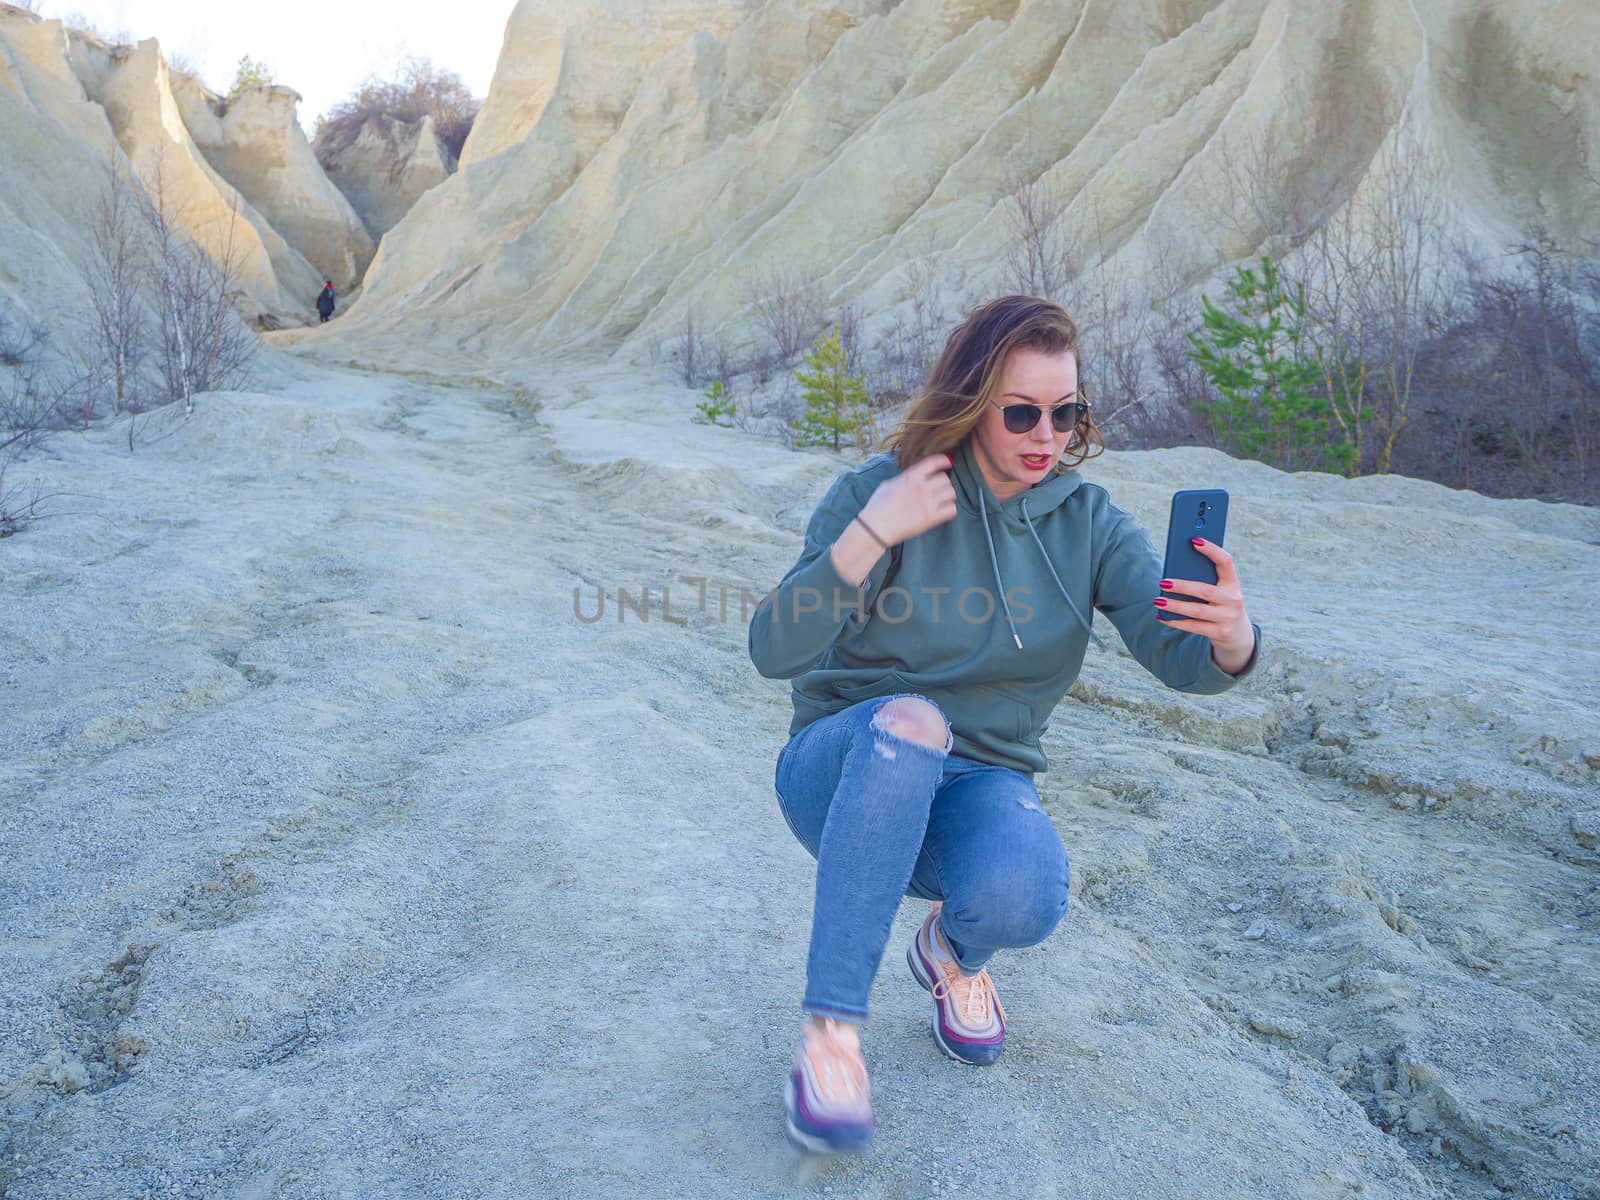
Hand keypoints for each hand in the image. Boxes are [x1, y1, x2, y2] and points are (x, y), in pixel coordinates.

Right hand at [857, 454, 957, 544]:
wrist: (876, 527)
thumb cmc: (877, 506)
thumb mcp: (888, 484)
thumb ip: (904, 479)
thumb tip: (913, 478)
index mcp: (910, 477)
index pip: (933, 462)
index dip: (943, 460)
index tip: (947, 462)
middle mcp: (921, 487)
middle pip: (945, 479)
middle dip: (943, 483)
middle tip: (939, 489)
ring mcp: (927, 503)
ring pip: (951, 493)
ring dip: (948, 496)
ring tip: (942, 500)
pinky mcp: (931, 518)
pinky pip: (951, 510)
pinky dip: (949, 510)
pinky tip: (943, 511)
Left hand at [1154, 538, 1255, 673]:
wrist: (1238, 634)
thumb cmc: (1221, 604)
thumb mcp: (1220, 590)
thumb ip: (1205, 579)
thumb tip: (1175, 569)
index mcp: (1233, 583)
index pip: (1226, 562)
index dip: (1212, 550)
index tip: (1194, 540)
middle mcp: (1233, 600)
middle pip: (1205, 590)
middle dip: (1182, 586)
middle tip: (1162, 581)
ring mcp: (1227, 617)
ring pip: (1197, 610)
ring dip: (1175, 605)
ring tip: (1157, 600)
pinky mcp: (1219, 633)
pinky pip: (1193, 627)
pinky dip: (1176, 621)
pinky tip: (1161, 616)